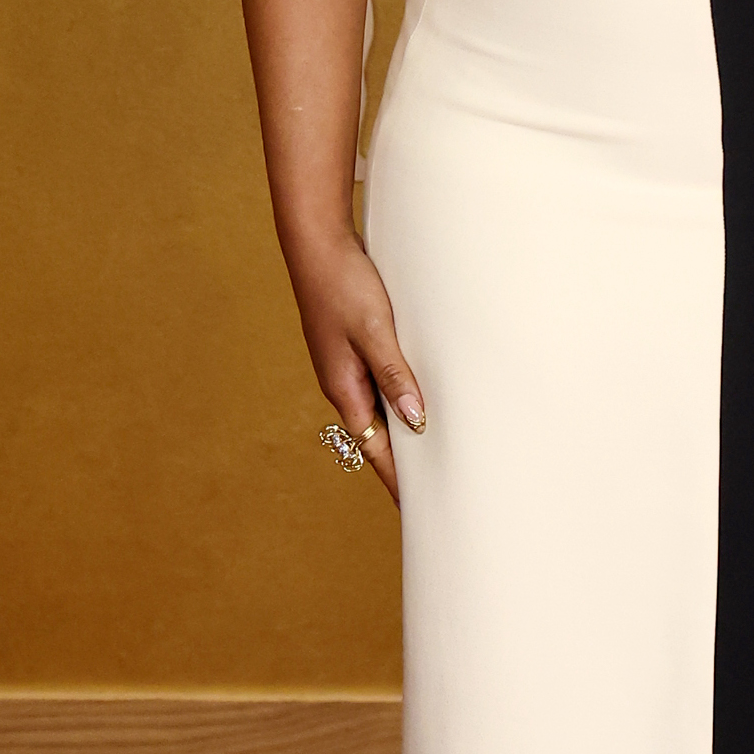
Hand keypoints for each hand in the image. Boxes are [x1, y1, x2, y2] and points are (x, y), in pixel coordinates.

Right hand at [292, 232, 424, 508]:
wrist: (316, 242)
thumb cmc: (342, 283)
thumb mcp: (374, 330)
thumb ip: (394, 374)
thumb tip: (415, 419)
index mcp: (345, 388)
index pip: (377, 450)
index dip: (398, 482)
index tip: (419, 511)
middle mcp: (345, 384)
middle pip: (379, 437)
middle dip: (405, 465)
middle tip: (437, 491)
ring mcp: (348, 366)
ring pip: (382, 410)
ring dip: (405, 432)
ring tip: (436, 454)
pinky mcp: (355, 347)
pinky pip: (382, 385)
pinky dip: (402, 399)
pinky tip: (421, 400)